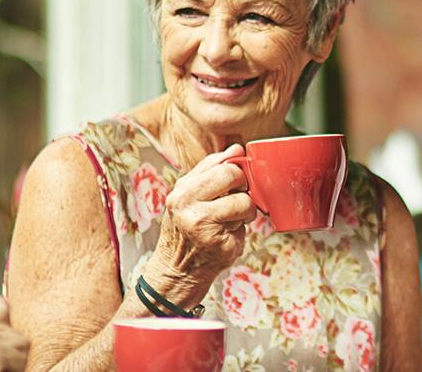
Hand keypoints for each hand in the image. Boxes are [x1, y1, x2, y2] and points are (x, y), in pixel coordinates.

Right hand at [149, 144, 259, 295]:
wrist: (176, 271)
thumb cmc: (187, 232)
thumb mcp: (190, 198)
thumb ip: (211, 174)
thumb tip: (236, 149)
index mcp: (181, 190)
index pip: (219, 163)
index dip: (235, 170)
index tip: (236, 182)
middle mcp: (187, 204)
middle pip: (233, 176)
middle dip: (242, 187)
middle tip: (236, 201)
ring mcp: (202, 224)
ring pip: (244, 201)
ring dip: (245, 212)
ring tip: (231, 221)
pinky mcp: (218, 242)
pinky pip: (245, 225)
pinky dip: (241, 229)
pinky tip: (227, 236)